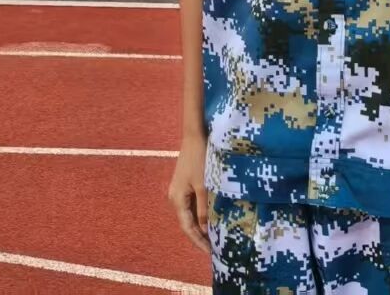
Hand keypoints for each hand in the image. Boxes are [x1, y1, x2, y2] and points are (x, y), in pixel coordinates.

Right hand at [168, 134, 211, 254]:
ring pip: (189, 215)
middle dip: (199, 237)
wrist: (194, 137)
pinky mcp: (184, 185)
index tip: (210, 253)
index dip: (198, 242)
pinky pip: (191, 206)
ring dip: (200, 227)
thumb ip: (203, 208)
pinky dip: (200, 215)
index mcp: (177, 199)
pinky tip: (209, 220)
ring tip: (213, 238)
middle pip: (187, 223)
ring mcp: (179, 191)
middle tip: (214, 249)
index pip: (188, 228)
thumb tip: (205, 229)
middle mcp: (174, 198)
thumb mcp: (203, 186)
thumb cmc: (199, 159)